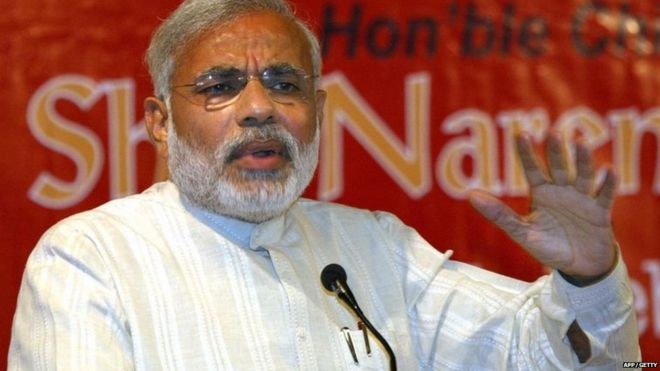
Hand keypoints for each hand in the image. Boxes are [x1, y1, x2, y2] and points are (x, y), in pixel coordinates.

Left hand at [468, 131, 616, 282]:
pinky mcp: (600, 212)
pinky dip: (606, 184)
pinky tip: (607, 171)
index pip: (532, 169)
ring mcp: (582, 199)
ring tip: (580, 142)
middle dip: (556, 151)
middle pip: (558, 168)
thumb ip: (499, 214)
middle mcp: (562, 191)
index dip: (526, 153)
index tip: (520, 134)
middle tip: (552, 133)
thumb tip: (471, 195)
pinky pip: (604, 195)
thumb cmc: (549, 247)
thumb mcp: (521, 232)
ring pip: (582, 176)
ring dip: (582, 160)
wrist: (578, 268)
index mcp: (541, 194)